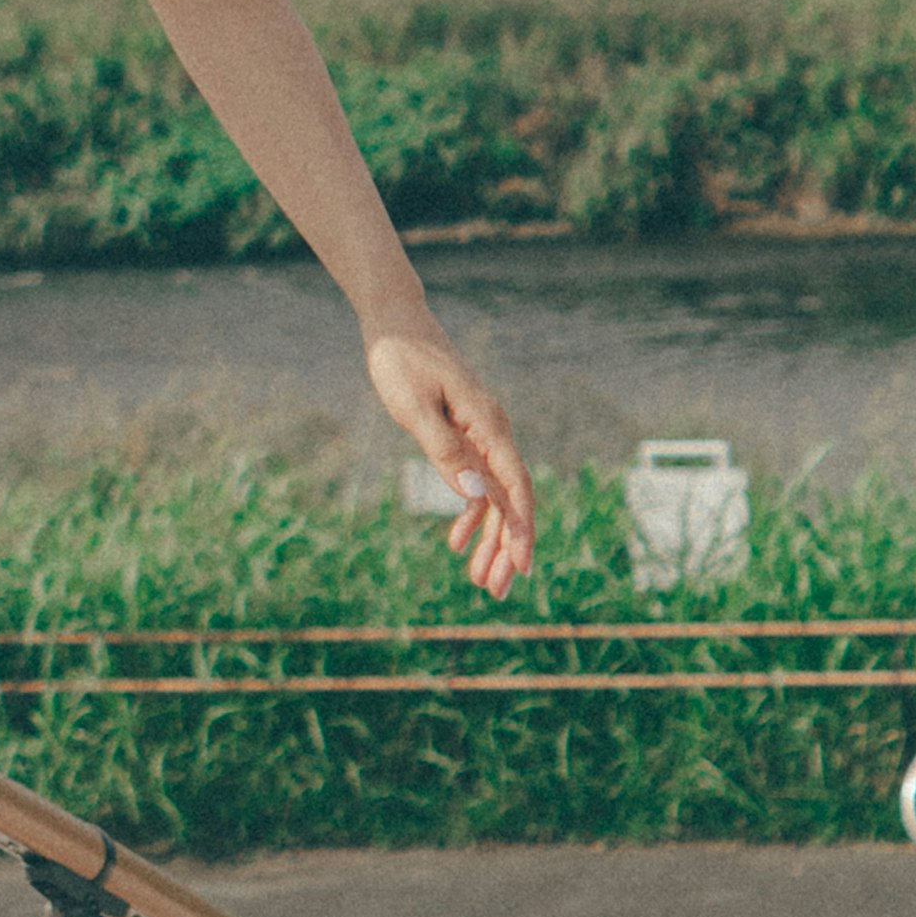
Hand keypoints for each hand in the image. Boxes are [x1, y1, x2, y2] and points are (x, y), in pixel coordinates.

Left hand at [366, 323, 535, 597]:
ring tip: (479, 580)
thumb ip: (446, 452)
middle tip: (495, 592)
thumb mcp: (415, 408)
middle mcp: (492, 431)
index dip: (520, 530)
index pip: (514, 487)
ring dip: (488, 538)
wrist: (393, 323)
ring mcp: (480, 433)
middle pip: (509, 499)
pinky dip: (470, 514)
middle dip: (505, 547)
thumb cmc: (400, 361)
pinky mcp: (464, 434)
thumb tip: (477, 496)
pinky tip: (456, 542)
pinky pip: (476, 483)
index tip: (521, 569)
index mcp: (487, 424)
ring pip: (493, 496)